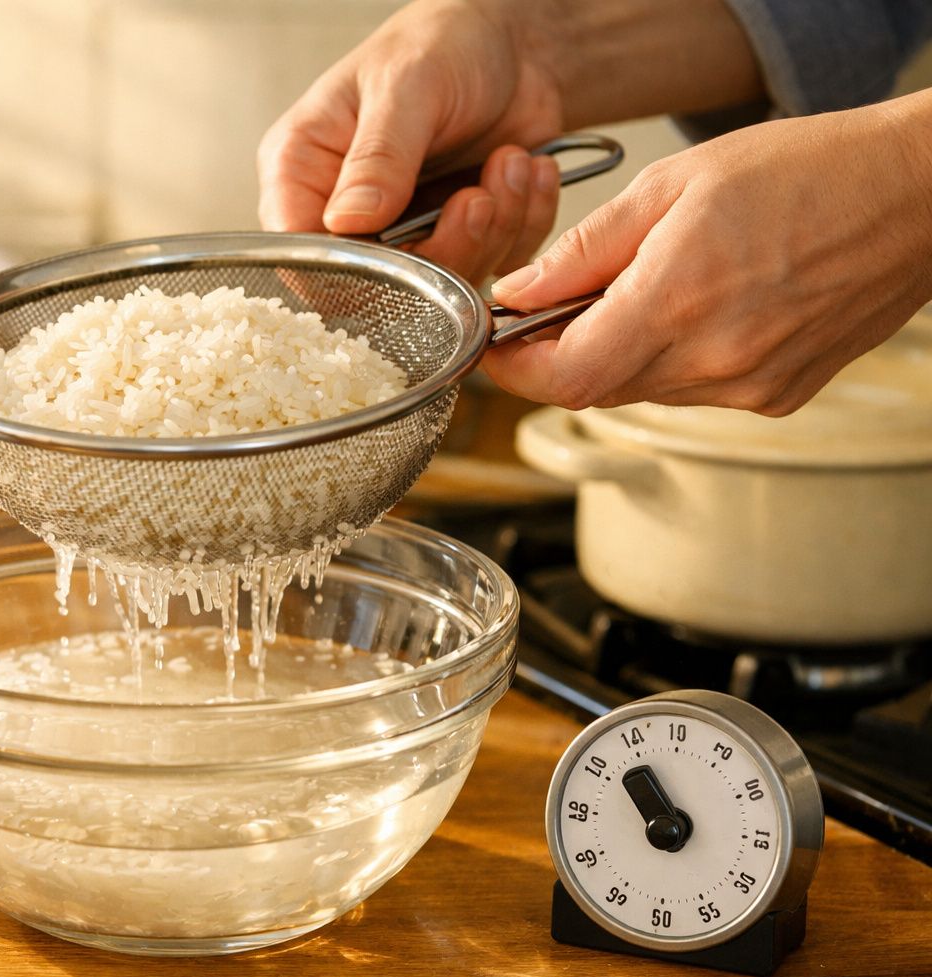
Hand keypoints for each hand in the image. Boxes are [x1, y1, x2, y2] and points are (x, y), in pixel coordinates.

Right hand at [256, 0, 566, 282]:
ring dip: (492, 230)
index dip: (350, 271)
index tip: (406, 246)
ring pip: (439, 288)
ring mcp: (404, 234)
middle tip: (478, 197)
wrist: (517, 41)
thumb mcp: (407, 84)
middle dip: (443, 250)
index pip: (300, 254)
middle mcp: (346, 213)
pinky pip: (493, 266)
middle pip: (376, 286)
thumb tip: (346, 221)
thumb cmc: (443, 43)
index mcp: (303, 171)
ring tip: (509, 162)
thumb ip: (378, 156)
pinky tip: (525, 169)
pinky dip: (523, 223)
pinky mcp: (459, 240)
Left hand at [484, 92, 931, 413]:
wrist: (917, 196)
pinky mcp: (776, 396)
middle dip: (562, 353)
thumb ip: (586, 249)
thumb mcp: (673, 185)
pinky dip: (672, 359)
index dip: (515, 369)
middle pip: (596, 389)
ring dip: (619, 354)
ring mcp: (750, 385)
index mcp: (679, 301)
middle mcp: (716, 358)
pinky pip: (692, 392)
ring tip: (648, 290)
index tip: (495, 345)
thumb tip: (521, 292)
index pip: (564, 377)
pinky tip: (701, 308)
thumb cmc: (808, 171)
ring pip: (641, 392)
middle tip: (559, 307)